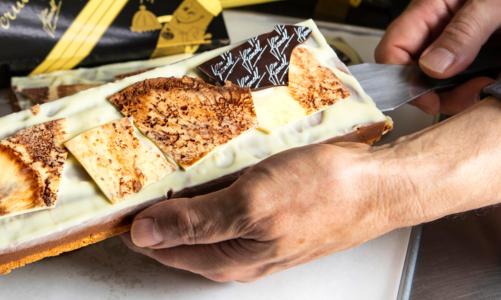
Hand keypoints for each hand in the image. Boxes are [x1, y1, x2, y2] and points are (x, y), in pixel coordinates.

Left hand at [120, 143, 408, 281]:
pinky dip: (212, 183)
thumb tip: (146, 234)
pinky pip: (227, 199)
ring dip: (185, 192)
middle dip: (158, 206)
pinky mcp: (269, 212)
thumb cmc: (326, 194)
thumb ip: (195, 221)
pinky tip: (212, 164)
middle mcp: (238, 251)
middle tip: (143, 171)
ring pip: (203, 214)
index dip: (136, 221)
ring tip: (172, 163)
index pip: (160, 247)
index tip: (121, 194)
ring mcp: (254, 232)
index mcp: (227, 259)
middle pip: (180, 232)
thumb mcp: (251, 205)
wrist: (379, 183)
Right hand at [375, 0, 500, 114]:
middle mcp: (441, 31)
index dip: (401, 76)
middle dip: (440, 92)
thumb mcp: (495, 3)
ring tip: (491, 83)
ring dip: (464, 94)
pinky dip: (480, 90)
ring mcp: (460, 47)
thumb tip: (431, 67)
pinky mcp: (482, 59)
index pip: (393, 49)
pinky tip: (496, 81)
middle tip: (472, 92)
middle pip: (416, 73)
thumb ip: (463, 32)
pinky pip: (469, 83)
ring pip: (443, 85)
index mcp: (432, 9)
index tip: (427, 97)